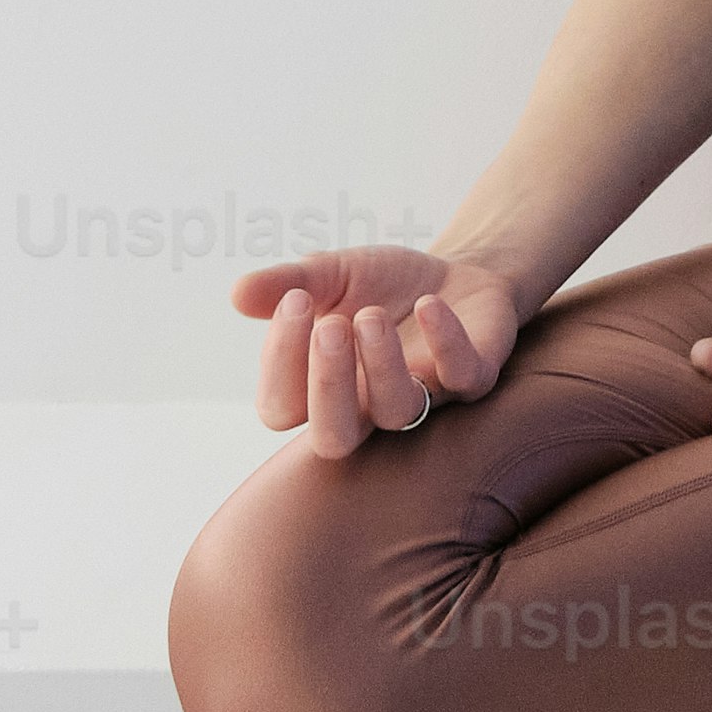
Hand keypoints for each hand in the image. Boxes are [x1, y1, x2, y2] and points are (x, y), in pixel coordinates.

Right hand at [235, 245, 523, 459]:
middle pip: (334, 438)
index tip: (296, 301)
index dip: (280, 362)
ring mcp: (425, 397)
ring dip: (381, 364)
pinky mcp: (473, 378)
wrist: (457, 273)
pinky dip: (445, 343)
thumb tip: (237, 294)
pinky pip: (462, 378)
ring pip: (398, 413)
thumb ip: (287, 285)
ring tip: (372, 315)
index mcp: (323, 389)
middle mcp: (369, 407)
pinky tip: (429, 305)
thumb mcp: (331, 274)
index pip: (281, 407)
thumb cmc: (383, 286)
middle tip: (331, 328)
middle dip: (327, 387)